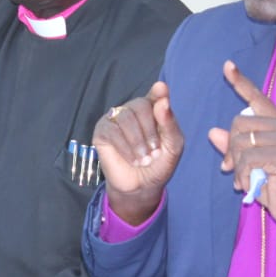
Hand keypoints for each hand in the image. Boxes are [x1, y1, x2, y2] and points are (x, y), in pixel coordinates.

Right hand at [93, 80, 183, 224]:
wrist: (141, 187)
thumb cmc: (158, 165)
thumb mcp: (173, 147)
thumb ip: (170, 125)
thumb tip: (163, 102)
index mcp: (154, 111)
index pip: (156, 95)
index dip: (158, 92)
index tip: (161, 89)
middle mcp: (134, 110)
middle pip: (140, 106)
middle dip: (150, 131)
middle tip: (155, 152)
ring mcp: (116, 119)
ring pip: (125, 118)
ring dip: (137, 142)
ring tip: (144, 159)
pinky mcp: (102, 131)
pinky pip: (112, 131)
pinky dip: (125, 148)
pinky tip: (132, 160)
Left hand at [207, 60, 275, 229]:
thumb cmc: (275, 184)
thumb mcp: (250, 164)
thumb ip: (233, 146)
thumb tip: (213, 132)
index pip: (256, 98)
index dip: (240, 82)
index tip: (226, 65)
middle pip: (237, 124)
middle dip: (229, 149)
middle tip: (231, 168)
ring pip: (239, 142)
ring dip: (235, 166)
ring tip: (243, 179)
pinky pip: (246, 158)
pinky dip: (241, 174)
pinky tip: (246, 185)